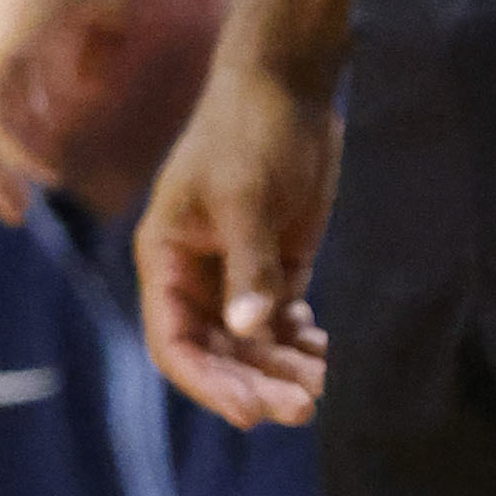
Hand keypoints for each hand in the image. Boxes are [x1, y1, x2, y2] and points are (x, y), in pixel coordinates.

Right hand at [139, 58, 340, 426]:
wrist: (290, 84)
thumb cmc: (251, 131)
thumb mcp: (246, 197)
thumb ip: (248, 264)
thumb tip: (248, 329)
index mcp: (166, 259)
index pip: (175, 342)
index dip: (209, 383)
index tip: (251, 411)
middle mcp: (196, 275)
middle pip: (219, 353)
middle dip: (258, 382)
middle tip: (304, 406)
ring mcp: (237, 272)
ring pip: (254, 344)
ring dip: (285, 369)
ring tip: (325, 387)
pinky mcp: (278, 264)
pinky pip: (284, 322)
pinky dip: (304, 344)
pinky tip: (329, 356)